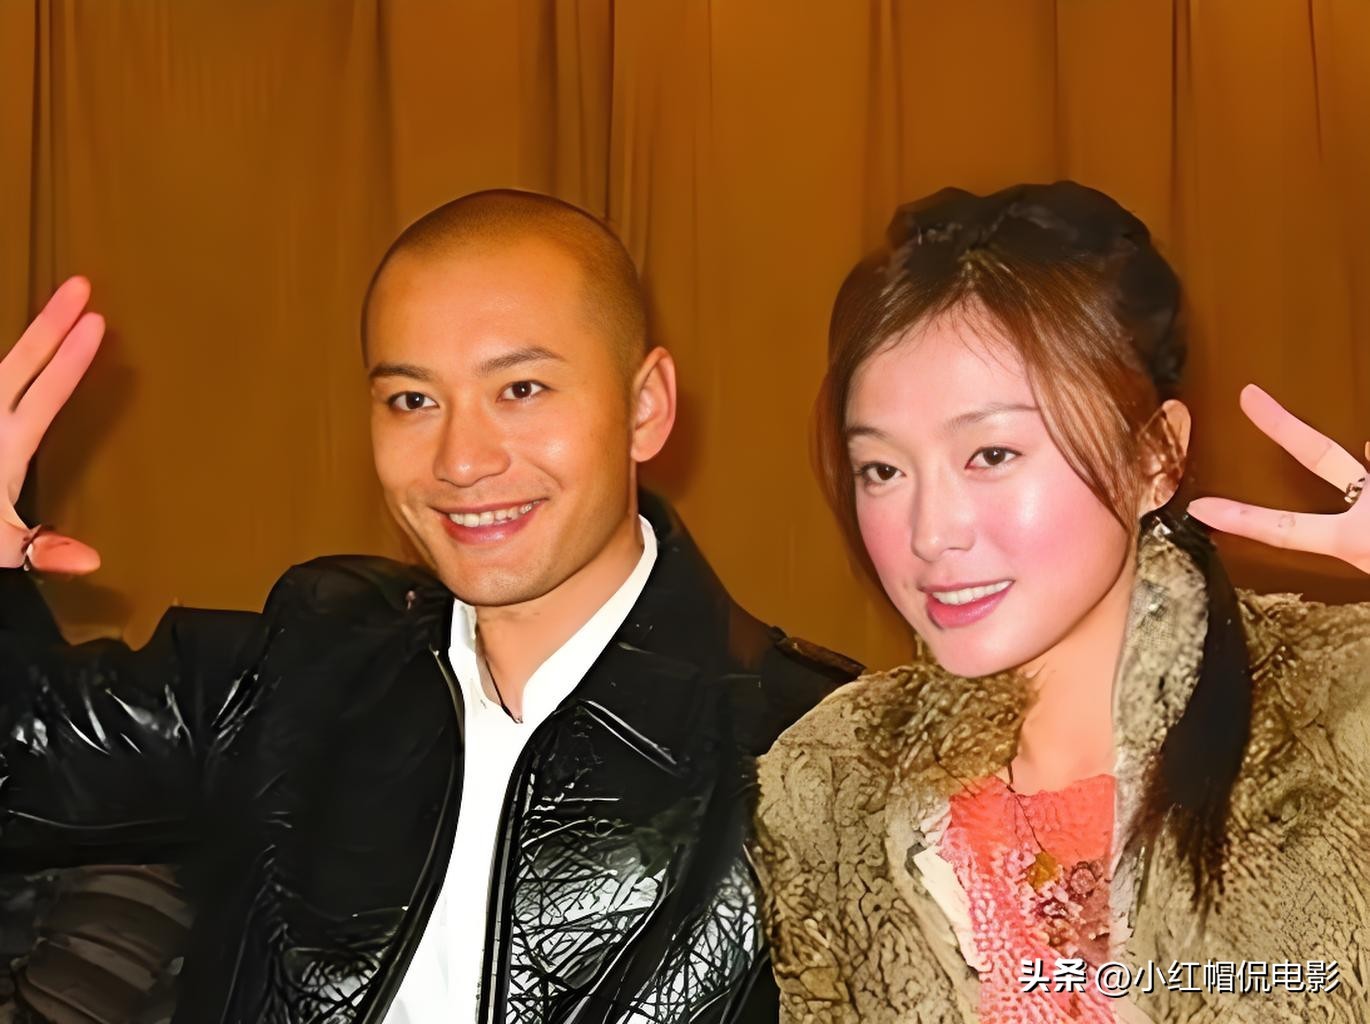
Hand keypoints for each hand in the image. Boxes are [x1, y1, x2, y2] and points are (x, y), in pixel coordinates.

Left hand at [0, 277, 103, 573]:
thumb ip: (39, 549)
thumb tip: (93, 561)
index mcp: (8, 445)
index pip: (47, 391)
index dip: (72, 358)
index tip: (97, 322)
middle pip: (22, 361)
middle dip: (51, 323)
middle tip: (78, 286)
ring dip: (24, 338)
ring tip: (46, 309)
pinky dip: (3, 369)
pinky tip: (5, 358)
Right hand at [1187, 384, 1369, 574]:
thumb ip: (1362, 546)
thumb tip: (1355, 502)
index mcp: (1355, 541)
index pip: (1287, 530)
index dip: (1241, 518)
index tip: (1200, 507)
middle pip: (1320, 455)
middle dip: (1284, 425)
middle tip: (1251, 395)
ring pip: (1368, 452)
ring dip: (1367, 448)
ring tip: (1360, 439)